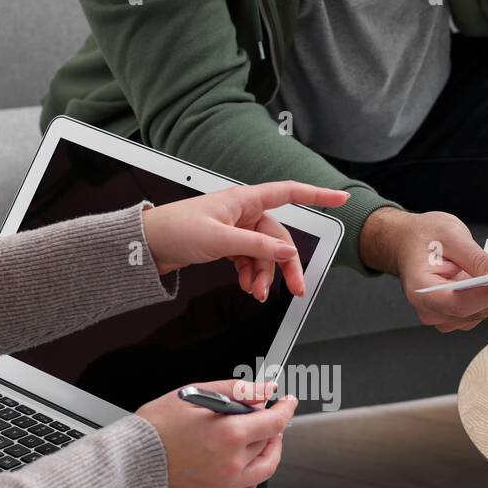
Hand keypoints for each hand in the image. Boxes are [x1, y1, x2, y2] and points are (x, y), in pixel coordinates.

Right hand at [136, 380, 297, 487]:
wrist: (131, 461)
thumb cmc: (155, 428)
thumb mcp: (194, 395)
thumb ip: (236, 391)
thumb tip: (264, 391)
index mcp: (228, 435)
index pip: (274, 421)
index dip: (285, 408)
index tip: (287, 401)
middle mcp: (231, 463)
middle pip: (269, 442)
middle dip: (272, 425)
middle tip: (265, 415)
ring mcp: (225, 483)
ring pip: (265, 468)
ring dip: (269, 450)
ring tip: (260, 437)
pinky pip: (249, 487)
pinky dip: (255, 473)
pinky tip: (246, 461)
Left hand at [141, 181, 349, 299]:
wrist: (147, 245)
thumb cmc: (175, 230)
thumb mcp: (220, 240)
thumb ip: (257, 247)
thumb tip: (288, 253)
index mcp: (244, 200)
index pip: (289, 193)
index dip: (317, 195)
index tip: (340, 199)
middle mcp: (243, 212)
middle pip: (278, 238)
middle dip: (285, 265)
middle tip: (294, 289)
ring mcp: (236, 229)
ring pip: (264, 254)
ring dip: (263, 276)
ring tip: (255, 294)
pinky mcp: (227, 244)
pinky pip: (249, 260)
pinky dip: (250, 275)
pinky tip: (246, 286)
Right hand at [359, 207, 487, 331]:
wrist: (406, 242)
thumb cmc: (422, 237)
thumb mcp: (449, 237)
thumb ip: (475, 259)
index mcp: (421, 291)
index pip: (459, 301)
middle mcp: (432, 310)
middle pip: (478, 309)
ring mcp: (446, 315)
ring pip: (486, 310)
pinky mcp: (459, 312)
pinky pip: (486, 307)